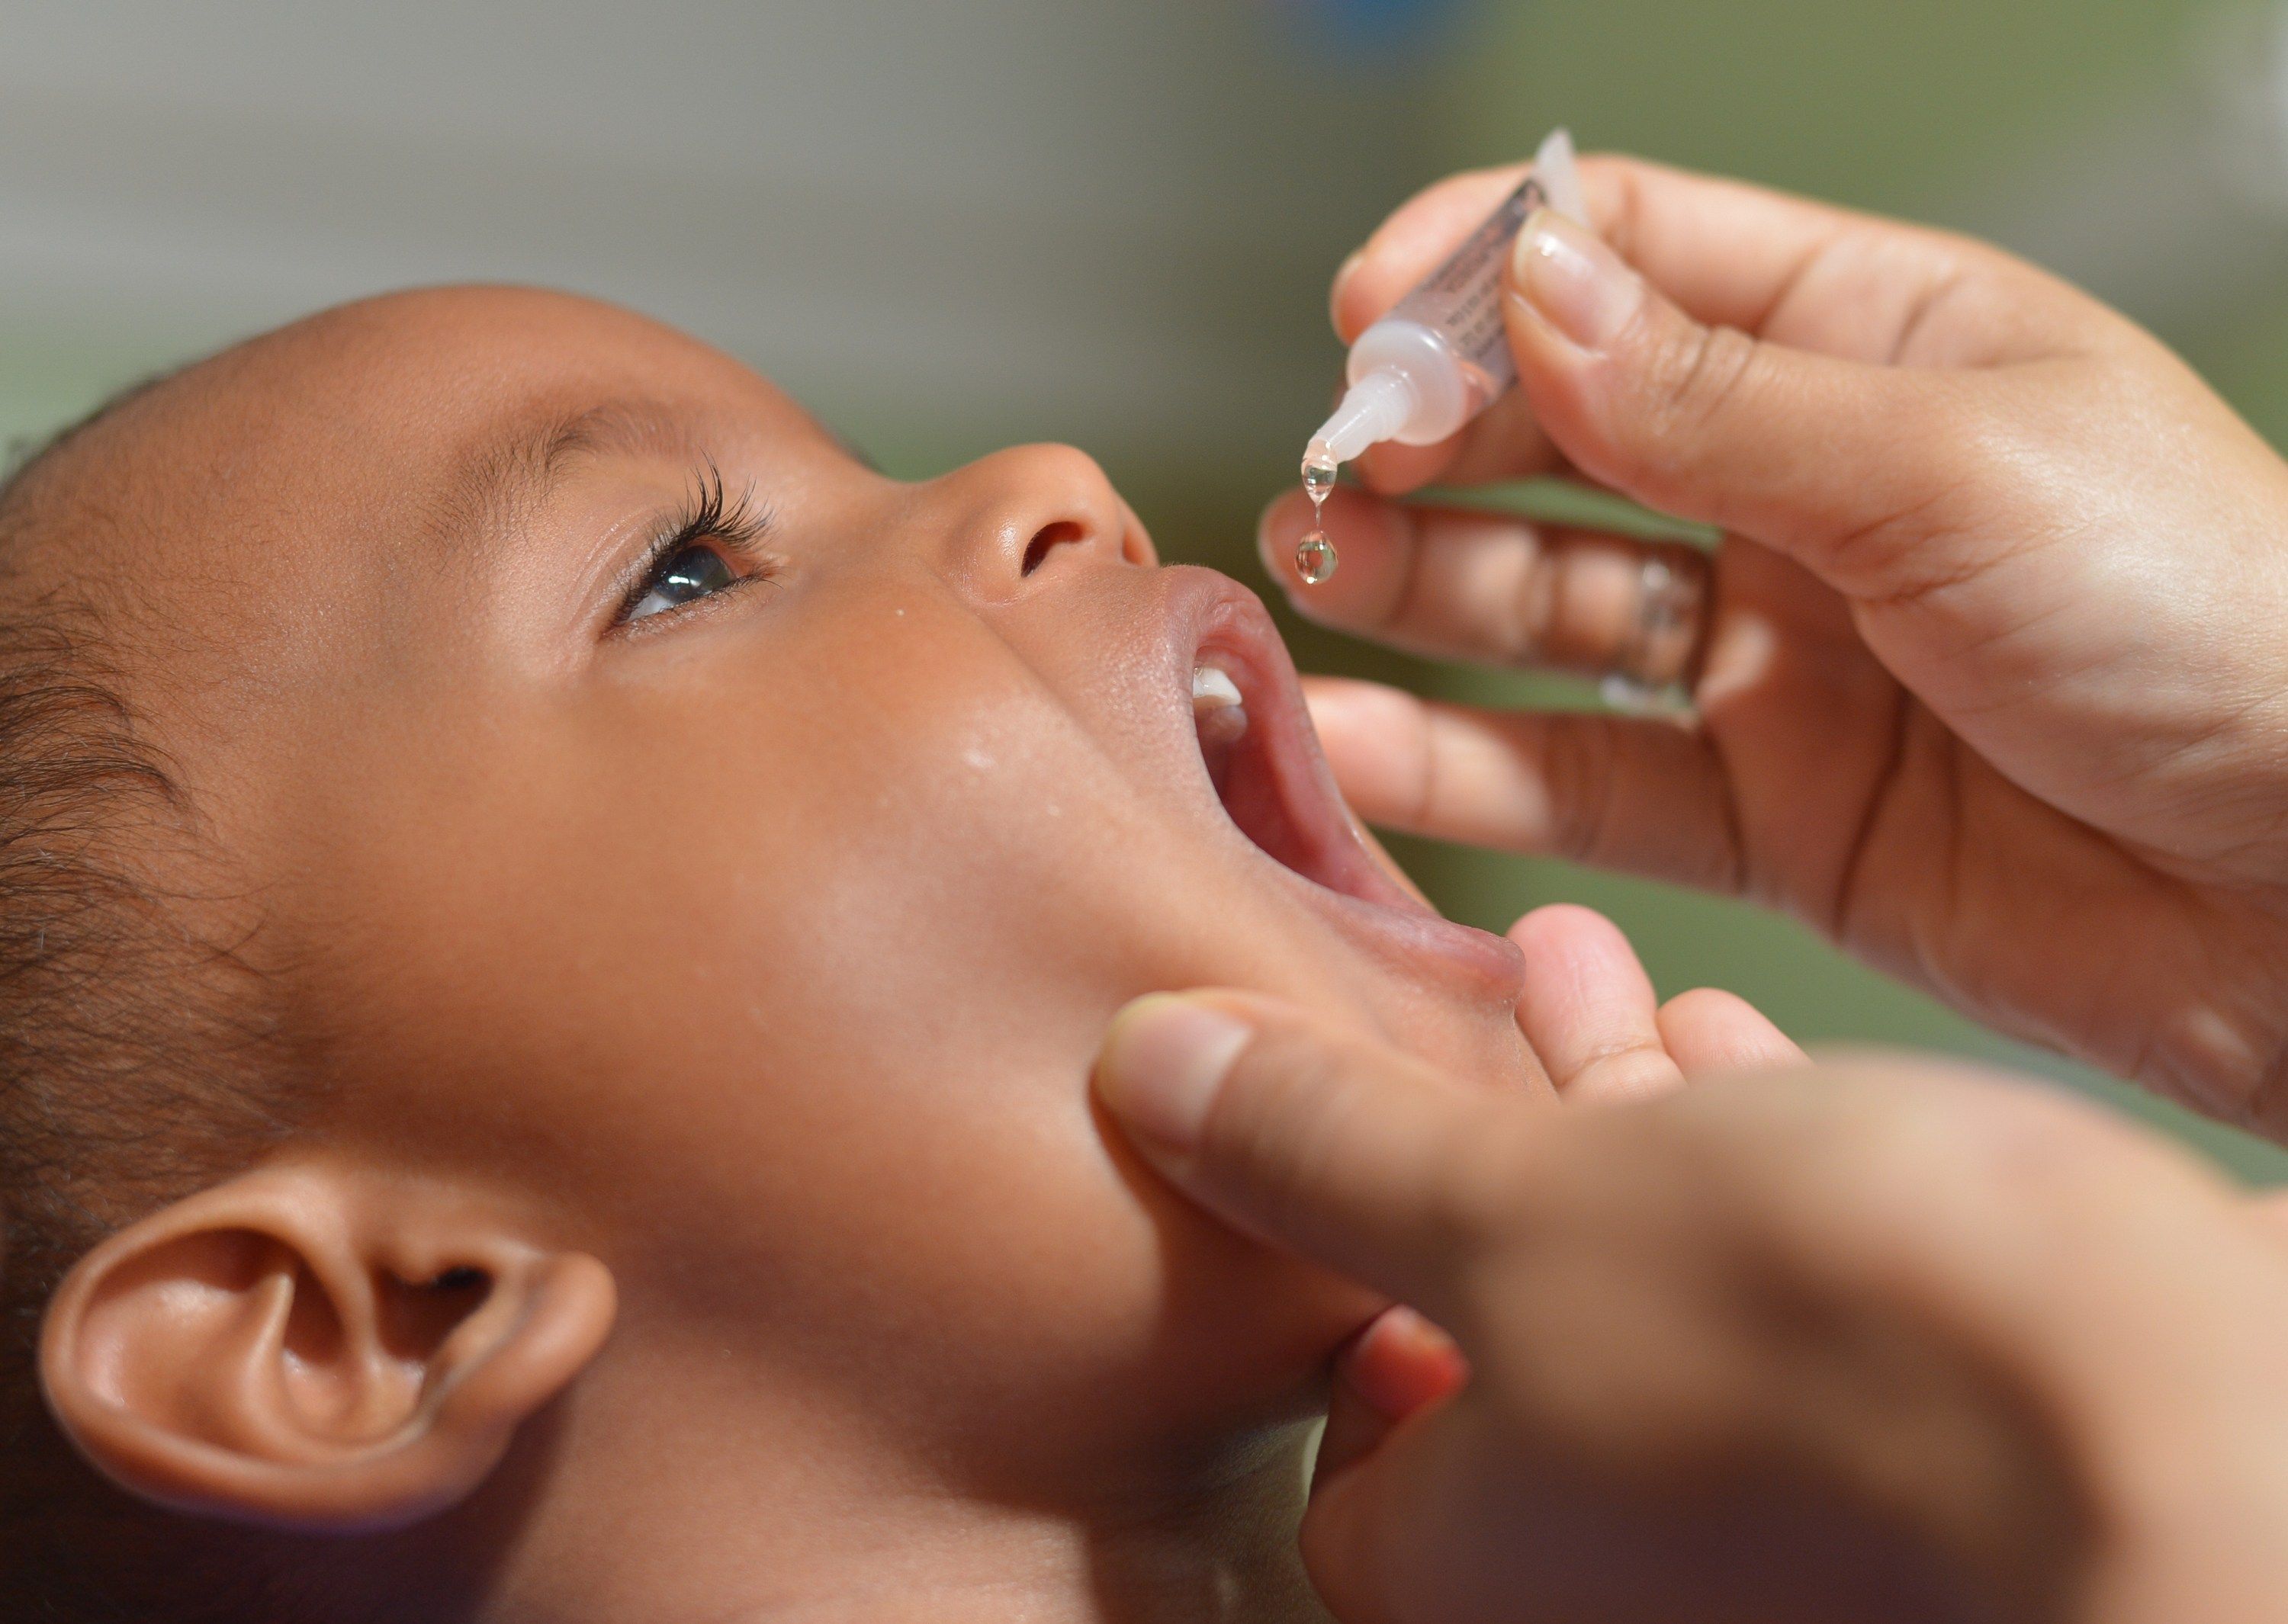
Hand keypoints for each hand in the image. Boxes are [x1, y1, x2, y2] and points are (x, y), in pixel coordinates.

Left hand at [1094, 958, 2287, 1622]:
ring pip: (1650, 1289)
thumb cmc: (1822, 1342)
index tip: (1327, 1137)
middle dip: (1474, 1139)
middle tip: (1444, 994)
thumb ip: (1316, 1142)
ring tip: (1573, 960)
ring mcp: (1774, 1524)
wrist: (2198, 1439)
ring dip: (1605, 1116)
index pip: (1348, 1447)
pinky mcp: (1911, 1445)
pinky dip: (1738, 1160)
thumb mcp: (1510, 1199)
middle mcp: (1620, 1579)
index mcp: (1476, 1572)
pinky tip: (1734, 1034)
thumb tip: (1143, 1069)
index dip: (1325, 1279)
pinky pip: (1784, 1291)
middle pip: (1504, 1341)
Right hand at [1261, 155, 2287, 1132]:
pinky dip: (1460, 768)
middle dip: (1429, 439)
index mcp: (1878, 344)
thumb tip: (1526, 286)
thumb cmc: (2221, 623)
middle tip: (1330, 465)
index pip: (1637, 257)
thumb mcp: (1952, 466)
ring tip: (1307, 575)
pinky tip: (1355, 739)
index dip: (1487, 268)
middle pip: (1561, 434)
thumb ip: (1714, 399)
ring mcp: (1779, 657)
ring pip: (1546, 608)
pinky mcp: (1766, 814)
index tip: (1367, 310)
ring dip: (1415, 588)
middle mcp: (1808, 493)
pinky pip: (1578, 779)